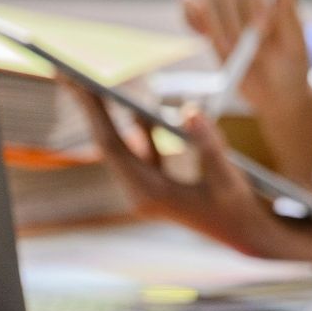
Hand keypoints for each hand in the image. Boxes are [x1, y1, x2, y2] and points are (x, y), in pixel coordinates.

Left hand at [69, 83, 311, 263]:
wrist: (244, 237)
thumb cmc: (235, 209)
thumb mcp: (225, 175)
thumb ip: (207, 143)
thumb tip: (189, 109)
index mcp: (149, 194)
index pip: (112, 145)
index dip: (93, 110)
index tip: (76, 81)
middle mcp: (140, 193)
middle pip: (108, 142)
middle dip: (90, 107)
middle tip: (68, 73)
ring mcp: (145, 189)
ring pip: (121, 145)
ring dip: (109, 116)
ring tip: (90, 84)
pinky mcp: (155, 185)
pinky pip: (139, 151)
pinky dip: (138, 129)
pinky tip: (135, 107)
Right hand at [178, 0, 311, 124]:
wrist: (273, 94)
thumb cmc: (291, 68)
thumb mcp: (295, 45)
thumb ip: (289, 13)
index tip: (263, 27)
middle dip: (235, 22)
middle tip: (249, 49)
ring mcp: (225, 8)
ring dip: (217, 27)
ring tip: (232, 51)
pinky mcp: (207, 23)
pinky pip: (190, 8)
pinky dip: (191, 19)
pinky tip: (204, 36)